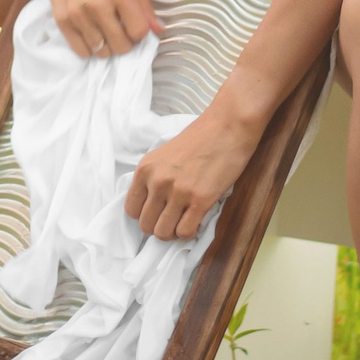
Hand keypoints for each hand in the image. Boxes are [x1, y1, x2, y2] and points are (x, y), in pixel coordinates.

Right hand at [33, 0, 159, 58]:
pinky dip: (89, 49)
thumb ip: (143, 4)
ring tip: (105, 33)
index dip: (140, 33)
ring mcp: (78, 14)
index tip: (135, 26)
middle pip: (121, 46)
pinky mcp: (62, 20)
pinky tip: (92, 36)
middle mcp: (98, 4)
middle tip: (121, 31)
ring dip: (108, 46)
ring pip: (101, 51)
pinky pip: (81, 50)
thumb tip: (159, 30)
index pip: (139, 31)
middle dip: (126, 42)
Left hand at [126, 105, 262, 240]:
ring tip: (185, 221)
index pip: (131, 210)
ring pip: (163, 233)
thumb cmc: (200, 138)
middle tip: (174, 219)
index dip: (145, 215)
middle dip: (160, 227)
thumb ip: (155, 178)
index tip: (158, 212)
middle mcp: (157, 182)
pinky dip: (190, 232)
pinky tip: (197, 221)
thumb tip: (152, 205)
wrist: (228, 126)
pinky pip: (185, 231)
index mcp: (145, 169)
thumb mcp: (164, 155)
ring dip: (174, 232)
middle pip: (146, 225)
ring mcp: (178, 192)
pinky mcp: (200, 200)